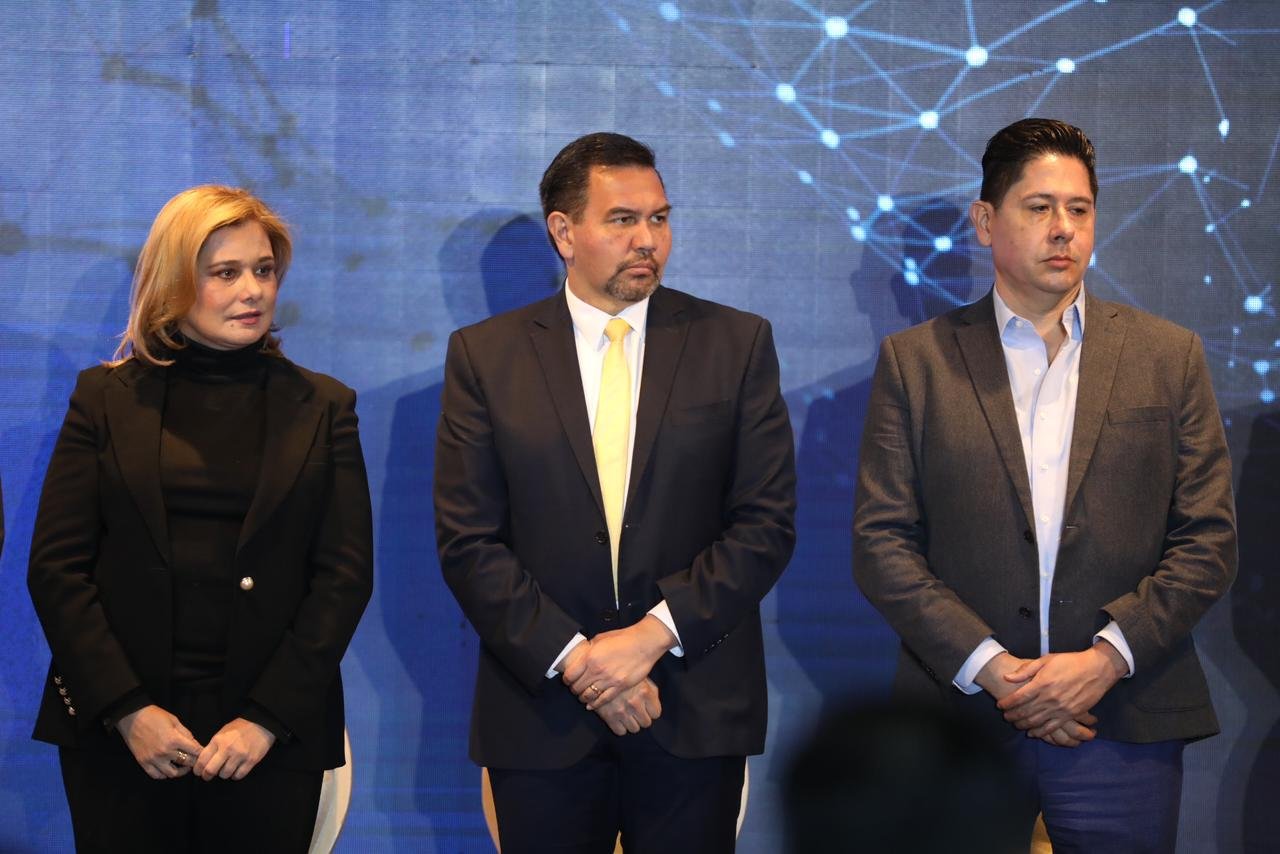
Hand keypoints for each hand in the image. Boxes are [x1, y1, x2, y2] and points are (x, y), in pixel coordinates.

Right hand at [116, 705, 203, 779]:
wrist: (132, 717)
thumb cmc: (155, 716)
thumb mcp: (174, 721)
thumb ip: (186, 734)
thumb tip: (195, 745)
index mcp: (174, 739)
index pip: (195, 751)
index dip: (201, 753)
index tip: (203, 753)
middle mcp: (165, 752)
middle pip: (186, 763)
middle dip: (194, 762)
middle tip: (195, 760)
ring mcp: (153, 759)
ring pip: (172, 774)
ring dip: (180, 771)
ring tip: (182, 766)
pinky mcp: (143, 763)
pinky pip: (156, 775)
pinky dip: (164, 775)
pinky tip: (167, 768)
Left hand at [193, 717, 275, 780]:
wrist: (262, 723)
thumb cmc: (240, 727)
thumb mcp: (223, 732)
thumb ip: (214, 745)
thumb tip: (205, 761)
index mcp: (219, 740)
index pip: (202, 759)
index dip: (198, 769)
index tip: (199, 772)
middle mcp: (228, 748)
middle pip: (211, 770)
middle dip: (207, 775)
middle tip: (208, 776)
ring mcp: (240, 755)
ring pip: (224, 774)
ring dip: (223, 774)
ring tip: (226, 769)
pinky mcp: (251, 761)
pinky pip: (238, 775)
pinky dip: (235, 775)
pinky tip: (236, 769)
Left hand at [565, 616, 675, 709]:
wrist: (644, 643)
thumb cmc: (623, 638)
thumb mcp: (601, 639)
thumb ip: (590, 649)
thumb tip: (583, 655)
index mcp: (590, 657)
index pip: (570, 675)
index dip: (567, 680)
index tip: (568, 680)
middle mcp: (597, 670)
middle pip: (577, 687)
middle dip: (574, 689)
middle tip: (576, 689)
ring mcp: (609, 680)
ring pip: (588, 695)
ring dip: (583, 698)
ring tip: (583, 697)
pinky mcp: (620, 687)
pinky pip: (603, 700)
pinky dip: (595, 704)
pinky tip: (591, 705)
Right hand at [594, 678, 661, 735]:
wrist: (598, 674)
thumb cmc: (623, 675)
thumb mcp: (640, 677)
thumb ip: (651, 691)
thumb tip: (654, 704)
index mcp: (645, 692)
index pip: (656, 713)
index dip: (651, 711)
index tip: (646, 708)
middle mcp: (635, 703)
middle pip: (646, 723)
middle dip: (641, 717)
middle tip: (636, 711)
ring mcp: (622, 711)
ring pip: (634, 729)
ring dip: (631, 723)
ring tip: (627, 714)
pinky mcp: (609, 717)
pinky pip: (620, 732)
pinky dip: (620, 727)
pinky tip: (618, 718)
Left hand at [997, 643, 1126, 740]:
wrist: (1096, 669)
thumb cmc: (1070, 662)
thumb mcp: (1046, 660)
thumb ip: (1025, 670)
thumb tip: (1007, 677)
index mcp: (1041, 683)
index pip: (1018, 697)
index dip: (1007, 703)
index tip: (1000, 705)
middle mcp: (1049, 698)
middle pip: (1025, 711)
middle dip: (1012, 716)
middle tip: (1005, 717)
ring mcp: (1060, 708)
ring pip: (1036, 721)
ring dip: (1023, 725)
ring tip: (1015, 725)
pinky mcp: (1070, 715)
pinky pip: (1052, 727)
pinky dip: (1040, 732)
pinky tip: (1033, 733)